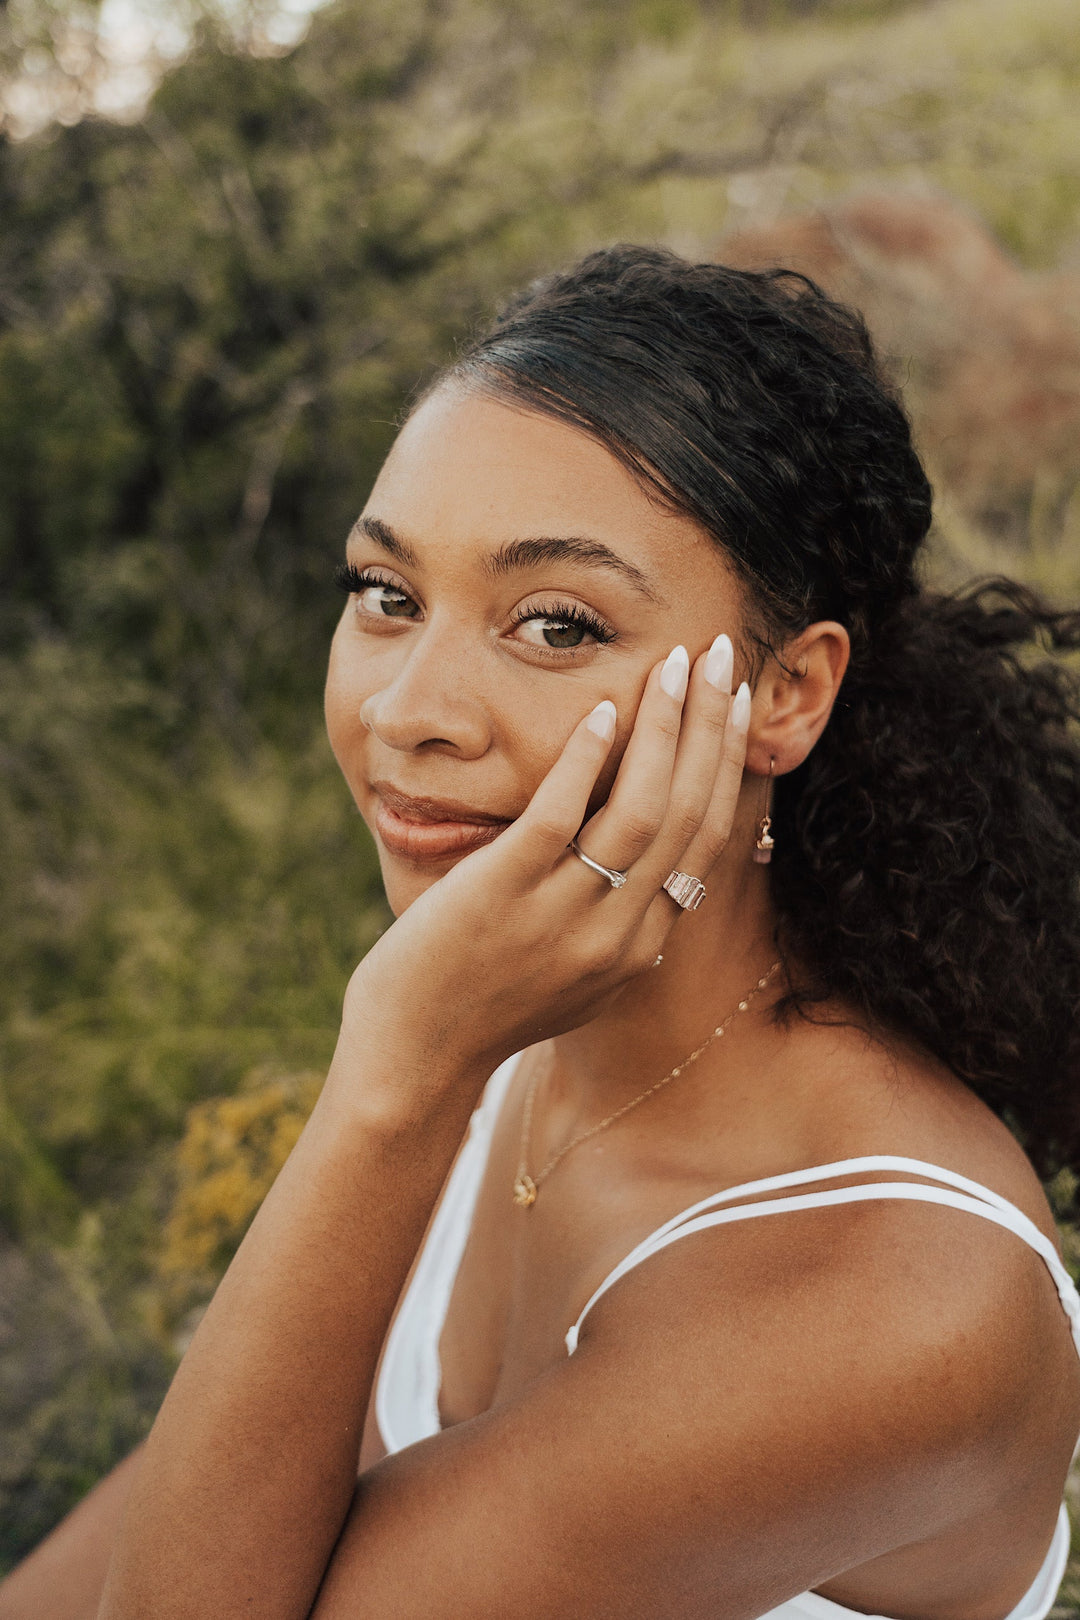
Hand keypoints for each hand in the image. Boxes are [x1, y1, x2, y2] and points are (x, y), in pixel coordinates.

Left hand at [339, 636, 750, 1080]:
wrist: (413, 1063)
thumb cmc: (481, 1010)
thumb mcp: (574, 977)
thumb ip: (613, 927)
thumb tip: (642, 877)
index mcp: (640, 947)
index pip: (706, 841)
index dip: (727, 765)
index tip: (734, 707)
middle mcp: (618, 934)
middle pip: (688, 814)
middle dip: (713, 727)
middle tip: (723, 657)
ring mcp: (563, 915)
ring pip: (642, 811)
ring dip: (667, 729)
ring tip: (676, 666)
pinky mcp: (504, 894)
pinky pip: (561, 815)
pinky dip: (587, 760)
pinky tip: (602, 713)